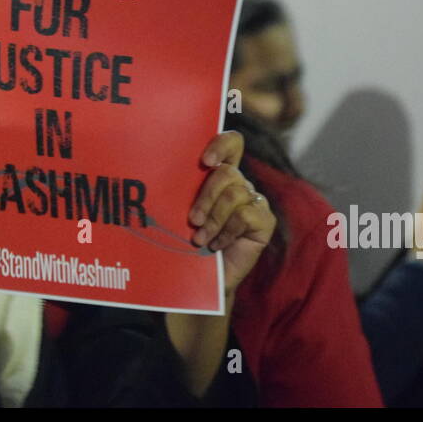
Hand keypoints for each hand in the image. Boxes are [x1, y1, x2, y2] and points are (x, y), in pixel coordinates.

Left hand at [188, 130, 276, 295]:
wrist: (204, 278)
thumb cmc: (187, 241)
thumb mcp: (181, 211)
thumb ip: (182, 190)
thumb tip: (157, 171)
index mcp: (220, 174)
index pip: (232, 143)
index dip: (221, 144)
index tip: (205, 161)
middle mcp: (240, 183)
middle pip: (227, 172)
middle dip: (206, 196)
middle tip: (192, 220)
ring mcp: (255, 201)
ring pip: (234, 194)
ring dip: (214, 219)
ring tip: (200, 238)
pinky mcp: (265, 221)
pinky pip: (245, 215)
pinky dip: (227, 231)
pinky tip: (217, 244)